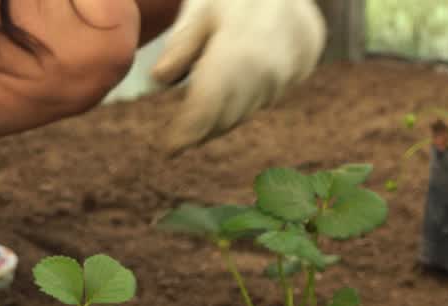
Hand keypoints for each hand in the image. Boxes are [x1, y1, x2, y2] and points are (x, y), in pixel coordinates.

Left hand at [151, 0, 326, 153]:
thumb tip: (159, 79)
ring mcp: (280, 80)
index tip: (168, 149)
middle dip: (199, 133)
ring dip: (215, 125)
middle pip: (224, 117)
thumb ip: (183, 42)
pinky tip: (218, 112)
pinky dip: (233, 111)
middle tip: (174, 145)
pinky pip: (256, 104)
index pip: (208, 105)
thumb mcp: (203, 7)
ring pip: (240, 115)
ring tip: (189, 133)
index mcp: (237, 51)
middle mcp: (263, 73)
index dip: (187, 131)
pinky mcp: (289, 83)